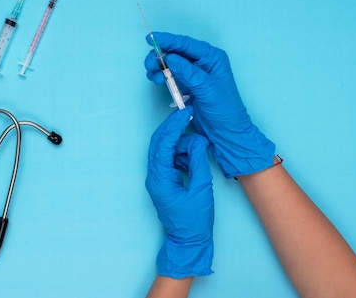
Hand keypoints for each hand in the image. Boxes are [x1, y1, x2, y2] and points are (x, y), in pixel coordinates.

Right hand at [145, 32, 274, 177]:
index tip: (151, 39)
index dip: (168, 40)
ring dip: (159, 67)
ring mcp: (193, 73)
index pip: (186, 44)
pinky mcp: (186, 85)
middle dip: (160, 55)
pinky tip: (158, 80)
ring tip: (155, 76)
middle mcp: (202, 62)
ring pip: (170, 63)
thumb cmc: (224, 110)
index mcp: (212, 57)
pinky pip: (170, 75)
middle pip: (176, 52)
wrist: (225, 132)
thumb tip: (170, 58)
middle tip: (150, 64)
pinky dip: (161, 76)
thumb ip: (189, 73)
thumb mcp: (207, 89)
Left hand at [146, 106, 213, 277]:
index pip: (163, 144)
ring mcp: (159, 178)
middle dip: (173, 128)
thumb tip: (197, 141)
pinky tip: (194, 157)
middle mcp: (155, 176)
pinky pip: (171, 159)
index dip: (174, 126)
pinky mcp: (165, 180)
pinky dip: (182, 153)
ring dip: (181, 144)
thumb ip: (198, 162)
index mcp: (159, 178)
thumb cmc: (194, 220)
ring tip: (198, 147)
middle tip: (188, 116)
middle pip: (159, 143)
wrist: (189, 241)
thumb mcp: (201, 189)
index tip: (186, 114)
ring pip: (166, 149)